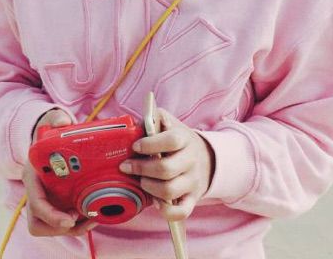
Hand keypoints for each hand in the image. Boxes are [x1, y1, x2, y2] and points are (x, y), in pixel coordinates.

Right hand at [24, 108, 98, 237]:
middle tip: (81, 219)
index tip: (69, 219)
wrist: (50, 139)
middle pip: (38, 223)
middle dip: (58, 228)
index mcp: (32, 176)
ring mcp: (45, 201)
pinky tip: (93, 217)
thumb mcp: (52, 122)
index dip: (50, 215)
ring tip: (91, 219)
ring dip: (71, 230)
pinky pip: (63, 223)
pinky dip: (77, 226)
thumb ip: (56, 119)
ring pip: (50, 227)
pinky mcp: (57, 204)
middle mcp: (36, 192)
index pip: (35, 203)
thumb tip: (62, 120)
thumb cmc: (51, 132)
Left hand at [118, 107, 214, 221]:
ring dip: (149, 187)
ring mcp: (193, 182)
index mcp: (185, 139)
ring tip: (141, 180)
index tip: (135, 146)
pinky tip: (155, 201)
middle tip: (127, 166)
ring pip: (169, 191)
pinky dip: (165, 210)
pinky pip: (180, 213)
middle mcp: (191, 161)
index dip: (150, 144)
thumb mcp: (170, 124)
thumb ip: (155, 119)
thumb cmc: (179, 140)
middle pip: (166, 169)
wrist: (206, 158)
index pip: (171, 141)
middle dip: (141, 168)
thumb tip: (140, 123)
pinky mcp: (192, 199)